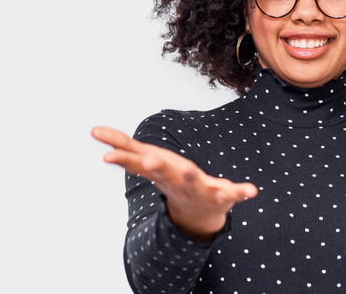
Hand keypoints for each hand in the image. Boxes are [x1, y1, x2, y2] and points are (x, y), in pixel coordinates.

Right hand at [91, 126, 257, 240]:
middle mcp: (178, 182)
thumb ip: (123, 148)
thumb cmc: (172, 180)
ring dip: (193, 178)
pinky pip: (233, 194)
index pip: (140, 166)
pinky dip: (242, 193)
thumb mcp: (148, 163)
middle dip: (158, 168)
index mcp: (161, 173)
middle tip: (149, 161)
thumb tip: (94, 131)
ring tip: (191, 169)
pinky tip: (252, 191)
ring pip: (196, 184)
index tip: (107, 157)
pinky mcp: (222, 195)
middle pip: (166, 175)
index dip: (125, 161)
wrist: (197, 214)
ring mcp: (200, 190)